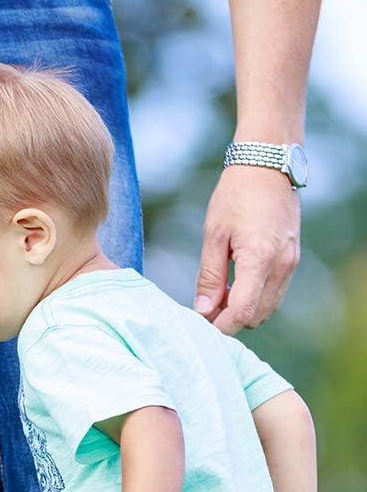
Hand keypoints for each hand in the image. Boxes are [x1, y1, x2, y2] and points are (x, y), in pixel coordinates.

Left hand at [193, 164, 300, 334]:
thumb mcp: (214, 236)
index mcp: (260, 259)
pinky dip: (254, 298)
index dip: (219, 326)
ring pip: (267, 308)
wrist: (268, 165)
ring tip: (217, 297)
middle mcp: (281, 265)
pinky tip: (234, 287)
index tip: (200, 324)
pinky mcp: (292, 258)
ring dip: (243, 311)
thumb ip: (209, 277)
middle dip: (229, 321)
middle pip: (256, 316)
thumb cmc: (237, 195)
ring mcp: (290, 262)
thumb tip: (202, 310)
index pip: (242, 312)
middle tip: (204, 310)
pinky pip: (274, 292)